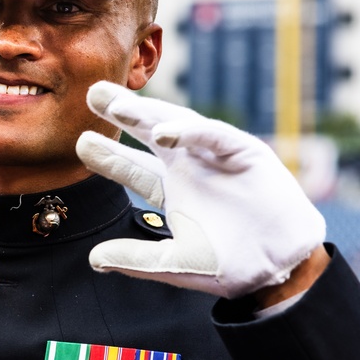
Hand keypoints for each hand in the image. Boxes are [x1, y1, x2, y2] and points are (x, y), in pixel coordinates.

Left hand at [76, 82, 326, 299]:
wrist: (279, 267)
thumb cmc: (230, 264)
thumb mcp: (175, 263)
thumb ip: (135, 259)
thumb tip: (93, 259)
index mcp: (173, 190)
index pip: (134, 168)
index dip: (109, 156)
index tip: (80, 143)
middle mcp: (190, 168)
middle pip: (150, 134)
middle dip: (123, 114)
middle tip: (92, 92)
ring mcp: (216, 157)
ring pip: (178, 126)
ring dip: (149, 114)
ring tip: (118, 105)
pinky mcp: (244, 153)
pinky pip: (213, 136)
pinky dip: (189, 132)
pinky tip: (162, 132)